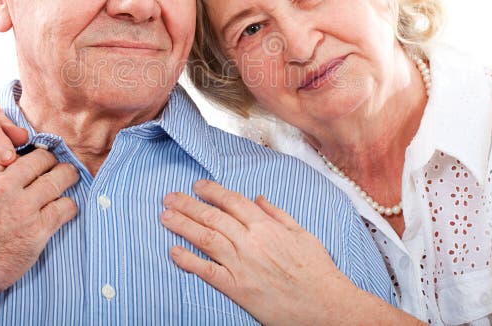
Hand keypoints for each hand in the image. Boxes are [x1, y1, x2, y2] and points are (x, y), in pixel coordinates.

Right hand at [0, 148, 78, 306]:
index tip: (29, 162)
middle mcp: (1, 186)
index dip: (21, 158)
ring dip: (67, 175)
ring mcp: (21, 207)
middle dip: (48, 160)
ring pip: (57, 178)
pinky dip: (69, 205)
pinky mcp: (37, 229)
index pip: (10, 154)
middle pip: (38, 159)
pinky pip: (64, 208)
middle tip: (54, 164)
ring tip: (70, 176)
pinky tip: (67, 208)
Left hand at [161, 180, 358, 324]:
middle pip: (213, 217)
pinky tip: (174, 252)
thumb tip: (258, 198)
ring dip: (183, 226)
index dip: (212, 192)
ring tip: (165, 217)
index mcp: (267, 226)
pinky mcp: (238, 289)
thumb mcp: (302, 234)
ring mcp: (243, 266)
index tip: (197, 186)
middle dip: (189, 205)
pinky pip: (208, 272)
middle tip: (169, 197)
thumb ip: (277, 214)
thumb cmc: (318, 271)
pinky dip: (189, 261)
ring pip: (206, 239)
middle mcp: (251, 242)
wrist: (326, 305)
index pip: (232, 201)